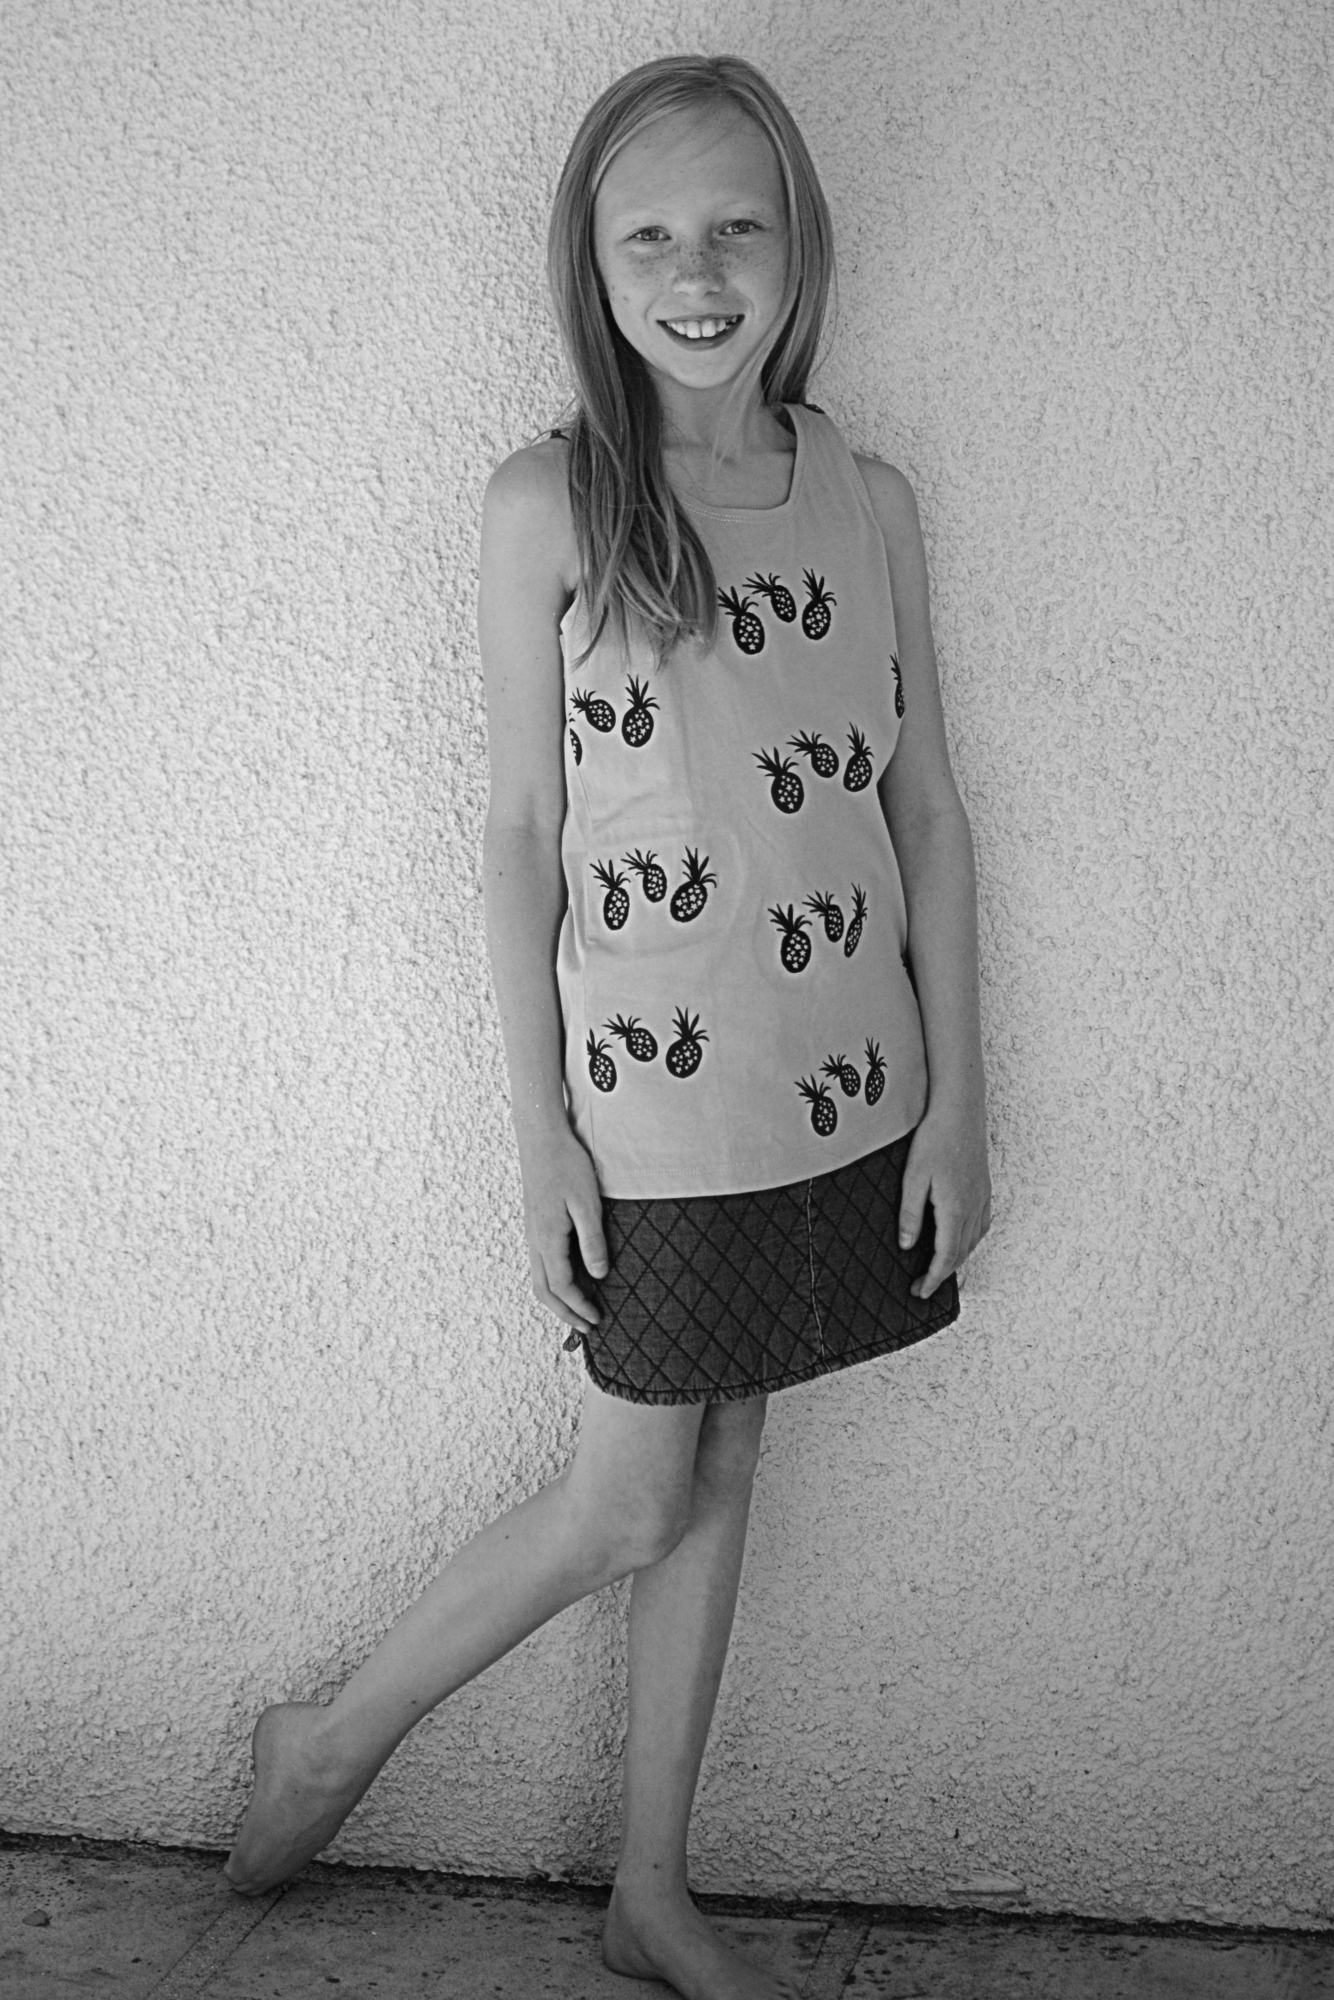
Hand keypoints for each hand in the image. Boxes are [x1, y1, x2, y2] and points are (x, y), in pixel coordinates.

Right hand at [519, 1127, 608, 1332]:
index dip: (579, 1307)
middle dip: (565, 1314)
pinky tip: (569, 1282)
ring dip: (557, 1301)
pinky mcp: (535, 1226)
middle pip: (544, 1292)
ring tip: (578, 1312)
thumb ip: (592, 1241)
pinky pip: (540, 1266)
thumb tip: (597, 1275)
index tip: (597, 1319)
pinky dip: (553, 1284)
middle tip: (587, 1329)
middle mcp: (535, 1241)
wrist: (541, 1138)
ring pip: (539, 1280)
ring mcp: (532, 1234)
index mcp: (548, 1238)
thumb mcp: (587, 1203)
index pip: (562, 1286)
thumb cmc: (566, 1165)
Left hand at [898, 1102, 991, 1299]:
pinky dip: (970, 1242)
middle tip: (921, 1287)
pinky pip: (981, 1225)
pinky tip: (960, 1241)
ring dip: (957, 1260)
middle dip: (942, 1274)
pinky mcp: (984, 1188)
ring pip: (972, 1241)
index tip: (920, 1293)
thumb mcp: (913, 1177)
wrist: (961, 1110)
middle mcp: (973, 1208)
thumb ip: (910, 1213)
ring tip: (937, 1270)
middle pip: (961, 1253)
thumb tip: (906, 1245)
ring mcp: (982, 1198)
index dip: (933, 1278)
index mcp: (955, 1208)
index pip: (945, 1256)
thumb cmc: (934, 1139)